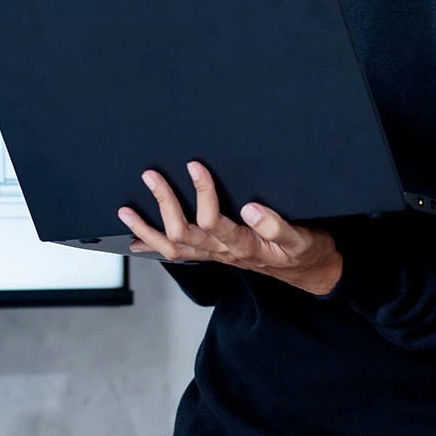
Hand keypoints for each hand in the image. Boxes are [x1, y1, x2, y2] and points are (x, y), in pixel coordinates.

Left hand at [118, 161, 342, 295]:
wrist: (309, 270)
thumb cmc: (305, 250)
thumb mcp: (302, 238)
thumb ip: (278, 226)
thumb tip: (252, 209)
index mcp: (244, 244)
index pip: (214, 220)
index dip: (201, 193)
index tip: (195, 166)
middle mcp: (224, 251)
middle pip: (183, 232)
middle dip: (164, 202)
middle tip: (151, 175)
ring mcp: (215, 255)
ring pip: (173, 246)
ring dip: (147, 228)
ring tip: (126, 210)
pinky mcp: (213, 254)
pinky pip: (177, 253)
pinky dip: (153, 245)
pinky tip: (135, 238)